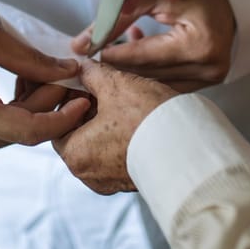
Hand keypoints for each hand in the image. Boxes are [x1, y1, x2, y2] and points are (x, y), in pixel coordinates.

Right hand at [0, 12, 88, 158]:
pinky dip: (9, 114)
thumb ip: (31, 59)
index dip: (63, 118)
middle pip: (21, 131)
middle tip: (65, 75)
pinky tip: (17, 87)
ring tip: (37, 75)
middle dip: (48, 104)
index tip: (84, 100)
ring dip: (29, 109)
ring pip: (8, 135)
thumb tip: (67, 70)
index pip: (30, 131)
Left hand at [54, 59, 175, 193]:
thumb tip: (85, 67)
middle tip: (103, 87)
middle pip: (78, 133)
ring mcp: (110, 181)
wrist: (191, 148)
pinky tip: (135, 117)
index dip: (69, 97)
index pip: (57, 122)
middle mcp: (88, 174)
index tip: (84, 82)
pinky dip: (120, 136)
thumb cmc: (149, 119)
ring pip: (98, 144)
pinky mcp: (131, 180)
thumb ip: (93, 73)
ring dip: (106, 121)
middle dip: (89, 108)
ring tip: (122, 99)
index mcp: (75, 154)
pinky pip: (117, 155)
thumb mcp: (116, 84)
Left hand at [72, 0, 235, 91]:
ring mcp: (213, 76)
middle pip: (149, 74)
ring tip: (106, 59)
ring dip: (132, 73)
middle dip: (118, 67)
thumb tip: (80, 45)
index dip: (111, 55)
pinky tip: (133, 56)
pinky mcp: (211, 78)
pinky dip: (150, 72)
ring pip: (157, 81)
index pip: (143, 56)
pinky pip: (170, 81)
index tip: (84, 55)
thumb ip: (116, 17)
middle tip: (89, 62)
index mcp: (200, 44)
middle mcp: (211, 66)